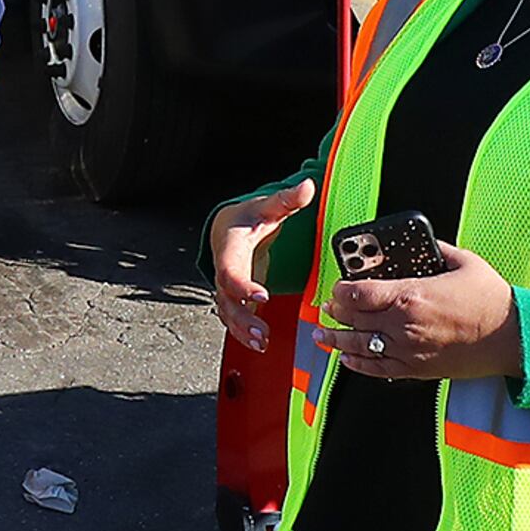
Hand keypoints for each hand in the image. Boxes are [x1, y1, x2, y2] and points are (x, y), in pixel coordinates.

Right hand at [205, 176, 314, 353]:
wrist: (227, 226)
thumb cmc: (246, 219)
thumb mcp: (267, 207)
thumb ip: (287, 200)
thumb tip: (306, 187)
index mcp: (229, 248)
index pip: (230, 270)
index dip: (243, 285)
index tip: (261, 295)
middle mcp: (223, 270)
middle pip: (226, 298)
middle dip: (242, 318)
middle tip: (261, 332)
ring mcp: (226, 286)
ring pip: (227, 312)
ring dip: (242, 330)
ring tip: (261, 343)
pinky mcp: (232, 297)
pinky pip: (232, 317)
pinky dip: (243, 332)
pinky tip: (258, 344)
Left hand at [317, 243, 524, 381]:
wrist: (511, 337)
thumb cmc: (491, 300)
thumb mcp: (463, 262)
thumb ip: (436, 250)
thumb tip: (421, 242)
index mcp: (410, 295)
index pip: (357, 294)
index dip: (340, 291)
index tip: (337, 288)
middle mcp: (403, 324)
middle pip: (353, 319)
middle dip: (336, 312)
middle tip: (329, 308)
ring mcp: (407, 350)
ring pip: (358, 347)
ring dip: (336, 340)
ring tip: (323, 335)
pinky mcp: (416, 369)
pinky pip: (376, 369)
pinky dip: (357, 364)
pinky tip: (346, 359)